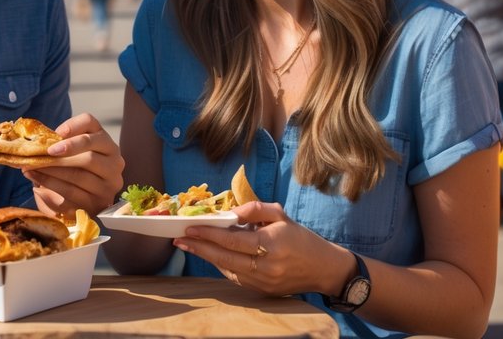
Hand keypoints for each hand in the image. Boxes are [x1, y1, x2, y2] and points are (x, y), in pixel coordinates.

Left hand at [23, 113, 124, 216]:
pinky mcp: (99, 202)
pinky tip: (37, 184)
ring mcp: (109, 183)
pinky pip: (72, 193)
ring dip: (52, 171)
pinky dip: (52, 186)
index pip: (91, 123)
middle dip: (64, 152)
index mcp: (105, 141)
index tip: (57, 133)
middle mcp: (114, 161)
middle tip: (44, 153)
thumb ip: (61, 144)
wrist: (83, 199)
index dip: (73, 125)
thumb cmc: (75, 169)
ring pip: (80, 175)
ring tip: (33, 168)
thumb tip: (40, 141)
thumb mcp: (73, 153)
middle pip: (89, 152)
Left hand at [172, 201, 341, 295]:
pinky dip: (222, 266)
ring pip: (227, 269)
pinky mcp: (263, 292)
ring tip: (189, 246)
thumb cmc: (301, 238)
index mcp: (271, 244)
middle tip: (179, 239)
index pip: (232, 239)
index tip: (190, 227)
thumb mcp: (281, 215)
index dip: (209, 234)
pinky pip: (236, 278)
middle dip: (199, 247)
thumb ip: (255, 209)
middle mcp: (266, 266)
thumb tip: (230, 213)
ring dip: (207, 258)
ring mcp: (264, 282)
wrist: (324, 269)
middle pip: (225, 257)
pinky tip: (212, 256)